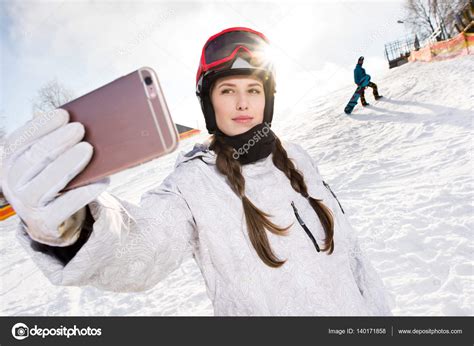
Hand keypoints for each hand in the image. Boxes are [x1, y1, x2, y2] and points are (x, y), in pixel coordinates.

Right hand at [1, 109, 108, 245]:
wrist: (49, 221)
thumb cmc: (50, 179)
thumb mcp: (43, 163)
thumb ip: (50, 143)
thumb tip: (74, 120)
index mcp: (7, 165)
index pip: (18, 142)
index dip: (40, 127)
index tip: (63, 114)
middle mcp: (12, 185)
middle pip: (34, 159)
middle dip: (58, 141)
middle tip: (79, 128)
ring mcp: (27, 205)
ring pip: (48, 181)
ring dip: (69, 163)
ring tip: (88, 149)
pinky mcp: (45, 222)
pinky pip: (67, 205)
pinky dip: (85, 191)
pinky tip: (102, 180)